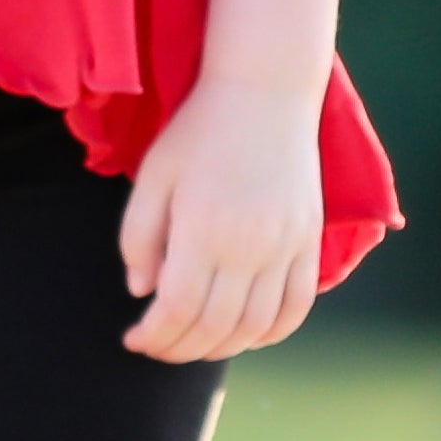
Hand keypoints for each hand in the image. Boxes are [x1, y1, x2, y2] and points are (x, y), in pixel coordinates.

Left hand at [117, 75, 324, 362]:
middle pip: (214, 326)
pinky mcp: (308, 240)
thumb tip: (142, 292)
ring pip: (255, 326)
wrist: (264, 91)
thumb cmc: (200, 129)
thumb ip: (138, 236)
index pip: (177, 309)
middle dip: (180, 348)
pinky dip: (272, 333)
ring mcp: (284, 246)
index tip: (133, 338)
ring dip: (222, 347)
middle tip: (158, 346)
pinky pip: (297, 307)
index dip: (153, 335)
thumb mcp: (154, 173)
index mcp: (203, 228)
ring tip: (194, 344)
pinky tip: (247, 335)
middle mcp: (248, 246)